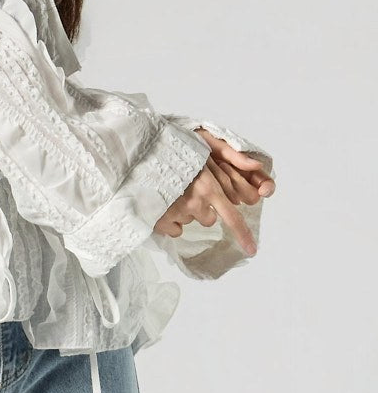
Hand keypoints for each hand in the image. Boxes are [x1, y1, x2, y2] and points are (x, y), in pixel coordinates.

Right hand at [153, 128, 274, 256]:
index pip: (232, 218)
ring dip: (185, 211)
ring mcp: (176, 212)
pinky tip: (162, 203)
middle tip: (189, 189)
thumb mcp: (204, 142)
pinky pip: (175, 229)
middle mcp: (194, 203)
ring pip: (190, 221)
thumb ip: (231, 155)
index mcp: (208, 187)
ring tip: (172, 192)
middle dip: (203, 208)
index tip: (251, 250)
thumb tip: (256, 165)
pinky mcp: (159, 220)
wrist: (136, 154)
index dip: (243, 235)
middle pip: (209, 219)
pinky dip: (170, 219)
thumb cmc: (171, 145)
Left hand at [194, 127, 275, 202]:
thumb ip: (235, 154)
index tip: (263, 190)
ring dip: (224, 186)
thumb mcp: (215, 143)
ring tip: (208, 168)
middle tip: (223, 166)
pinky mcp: (209, 199)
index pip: (265, 183)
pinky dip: (212, 194)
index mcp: (244, 169)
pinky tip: (202, 183)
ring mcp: (224, 193)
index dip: (267, 188)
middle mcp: (237, 183)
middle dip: (238, 183)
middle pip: (251, 196)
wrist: (173, 148)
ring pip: (234, 200)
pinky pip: (217, 204)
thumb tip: (256, 165)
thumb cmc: (196, 142)